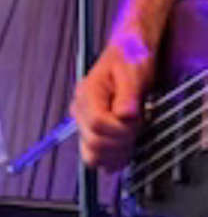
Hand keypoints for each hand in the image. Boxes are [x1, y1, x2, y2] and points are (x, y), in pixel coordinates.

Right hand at [71, 28, 155, 170]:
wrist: (129, 57)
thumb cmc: (130, 62)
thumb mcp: (133, 73)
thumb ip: (129, 93)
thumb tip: (126, 114)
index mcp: (87, 92)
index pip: (96, 123)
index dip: (120, 129)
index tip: (136, 121)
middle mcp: (81, 109)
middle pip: (93, 142)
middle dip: (121, 141)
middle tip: (136, 126)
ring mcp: (85, 122)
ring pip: (92, 155)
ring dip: (117, 153)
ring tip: (131, 137)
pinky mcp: (92, 131)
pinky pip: (95, 157)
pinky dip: (112, 159)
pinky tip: (125, 148)